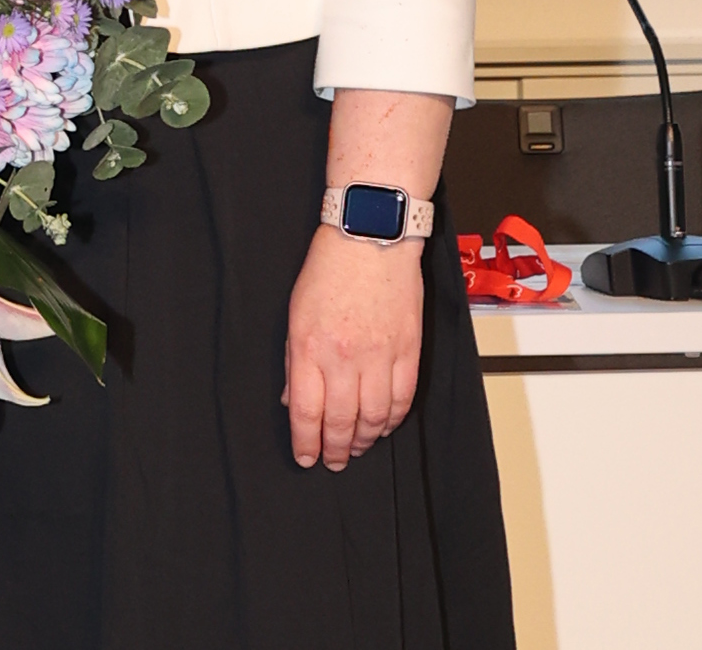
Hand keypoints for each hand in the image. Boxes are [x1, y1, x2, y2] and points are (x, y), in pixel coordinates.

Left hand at [283, 227, 424, 470]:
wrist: (370, 240)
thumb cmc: (328, 270)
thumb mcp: (295, 314)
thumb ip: (295, 361)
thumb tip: (293, 399)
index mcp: (310, 347)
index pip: (306, 412)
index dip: (305, 442)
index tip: (305, 457)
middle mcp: (345, 357)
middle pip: (340, 421)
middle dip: (334, 449)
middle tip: (331, 461)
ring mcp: (380, 356)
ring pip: (374, 417)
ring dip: (364, 440)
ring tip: (355, 448)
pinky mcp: (408, 351)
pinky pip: (402, 399)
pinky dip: (392, 420)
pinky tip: (382, 427)